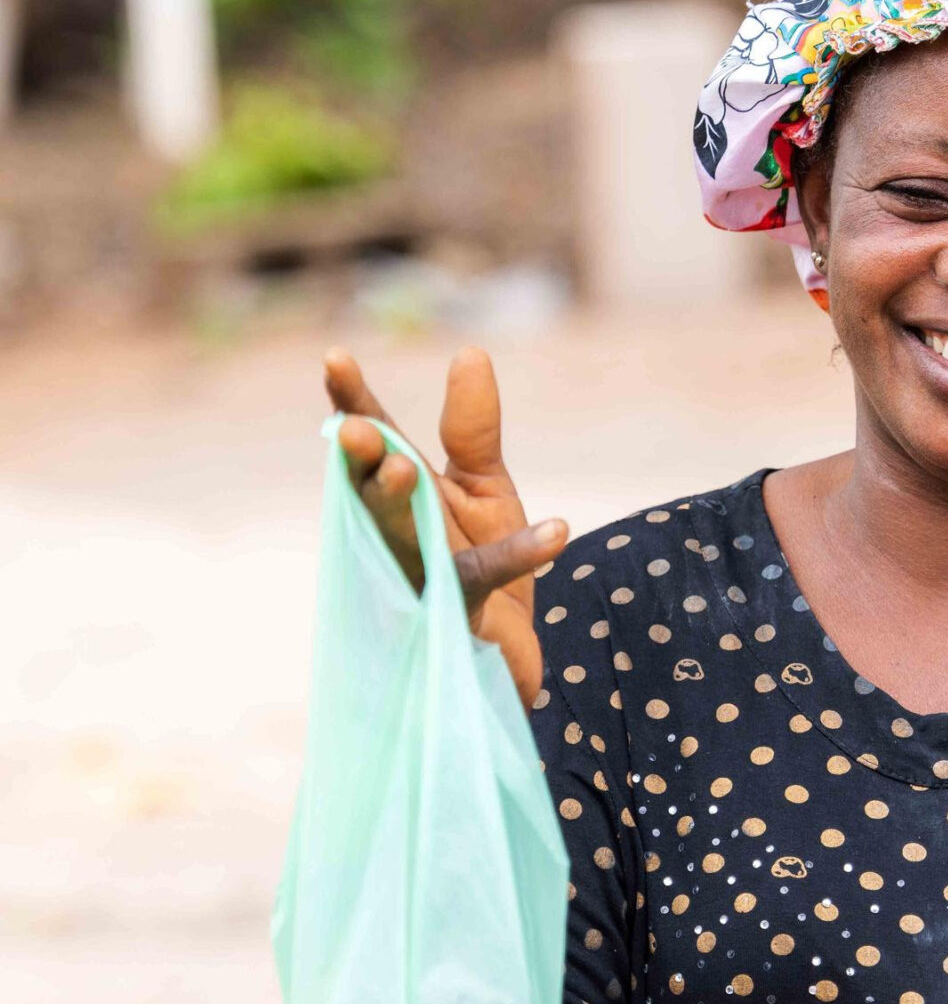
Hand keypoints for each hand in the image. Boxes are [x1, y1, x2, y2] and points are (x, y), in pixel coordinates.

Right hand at [323, 346, 568, 706]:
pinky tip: (558, 530)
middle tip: (355, 431)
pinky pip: (485, 580)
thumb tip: (469, 351)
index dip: (352, 401)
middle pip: (369, 491)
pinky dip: (522, 554)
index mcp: (403, 493)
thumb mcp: (484, 486)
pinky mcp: (458, 613)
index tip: (335, 358)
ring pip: (401, 540)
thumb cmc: (480, 560)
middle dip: (362, 460)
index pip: (373, 441)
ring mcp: (421, 577)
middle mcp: (399, 532)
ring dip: (398, 504)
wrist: (507, 652)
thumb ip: (473, 428)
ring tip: (403, 467)